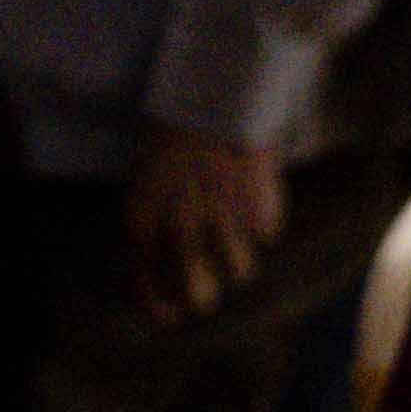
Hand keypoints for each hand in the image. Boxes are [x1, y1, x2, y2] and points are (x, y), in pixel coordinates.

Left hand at [122, 126, 286, 321]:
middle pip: (200, 295)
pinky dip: (261, 224)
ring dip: (236, 256)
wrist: (211, 96)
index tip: (172, 315)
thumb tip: (153, 284)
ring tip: (234, 230)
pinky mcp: (260, 209)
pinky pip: (266, 235)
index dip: (160, 307)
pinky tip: (252, 197)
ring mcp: (223, 220)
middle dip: (203, 294)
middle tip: (207, 283)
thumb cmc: (171, 141)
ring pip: (239, 270)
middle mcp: (181, 228)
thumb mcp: (144, 189)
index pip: (148, 288)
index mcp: (144, 223)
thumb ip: (148, 234)